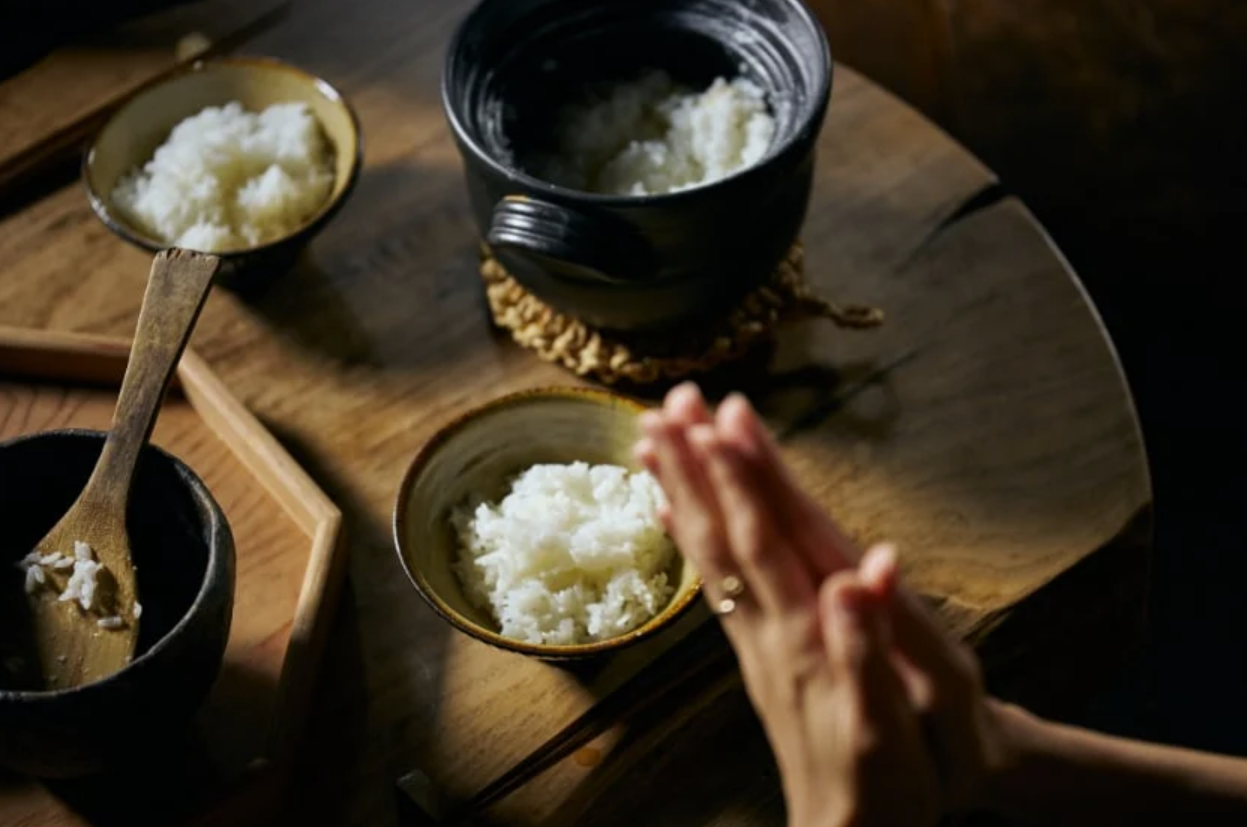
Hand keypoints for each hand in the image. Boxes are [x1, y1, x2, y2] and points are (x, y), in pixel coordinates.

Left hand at [635, 383, 1014, 824]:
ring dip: (683, 492)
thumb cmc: (888, 785)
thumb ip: (871, 647)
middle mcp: (767, 631)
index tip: (720, 417)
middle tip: (668, 402)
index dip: (744, 478)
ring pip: (709, 554)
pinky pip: (712, 584)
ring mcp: (755, 642)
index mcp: (804, 636)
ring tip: (652, 438)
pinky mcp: (756, 654)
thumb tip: (865, 567)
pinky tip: (670, 512)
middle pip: (722, 536)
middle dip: (696, 467)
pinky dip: (689, 540)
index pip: (764, 541)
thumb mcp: (894, 725)